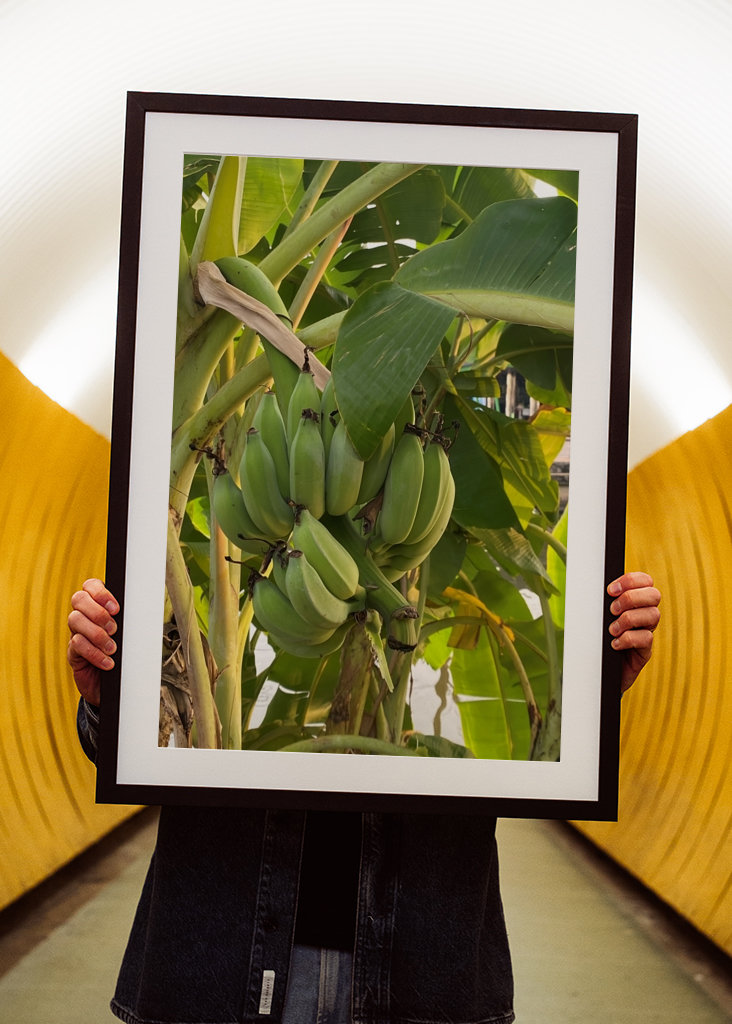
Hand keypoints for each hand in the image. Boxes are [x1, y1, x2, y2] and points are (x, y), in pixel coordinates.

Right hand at [67, 579, 119, 705]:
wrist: (116, 685)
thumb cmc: (125, 654)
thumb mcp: (129, 634)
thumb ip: (130, 620)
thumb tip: (142, 610)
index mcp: (98, 605)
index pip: (90, 585)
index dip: (100, 592)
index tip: (116, 608)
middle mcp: (84, 616)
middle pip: (78, 599)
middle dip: (98, 612)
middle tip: (114, 628)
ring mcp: (76, 632)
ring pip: (75, 620)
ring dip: (97, 633)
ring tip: (112, 648)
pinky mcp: (73, 652)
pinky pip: (76, 644)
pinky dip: (94, 653)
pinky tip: (107, 662)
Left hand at [607, 571, 660, 692]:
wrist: (598, 671)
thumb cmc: (597, 640)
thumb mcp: (599, 618)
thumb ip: (602, 602)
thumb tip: (592, 586)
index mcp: (635, 602)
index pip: (646, 581)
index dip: (631, 580)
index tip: (610, 590)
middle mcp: (645, 615)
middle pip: (654, 595)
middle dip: (631, 598)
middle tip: (612, 610)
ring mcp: (647, 632)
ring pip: (653, 615)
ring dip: (628, 619)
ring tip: (612, 630)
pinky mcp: (645, 651)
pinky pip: (646, 638)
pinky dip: (628, 639)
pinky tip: (614, 644)